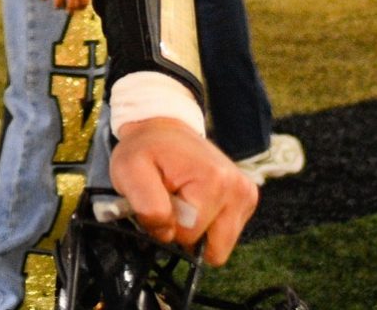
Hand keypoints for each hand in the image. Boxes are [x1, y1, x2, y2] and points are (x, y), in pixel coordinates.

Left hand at [109, 117, 258, 262]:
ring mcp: (247, 195)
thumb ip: (146, 206)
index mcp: (214, 181)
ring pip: (221, 246)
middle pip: (212, 248)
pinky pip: (226, 236)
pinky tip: (196, 200)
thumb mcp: (129, 170)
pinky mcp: (247, 200)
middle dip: (185, 231)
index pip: (189, 235)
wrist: (164, 128)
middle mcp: (239, 189)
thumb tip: (167, 234)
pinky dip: (208, 225)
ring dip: (197, 230)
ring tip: (184, 199)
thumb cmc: (145, 149)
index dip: (167, 225)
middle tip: (172, 200)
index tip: (160, 199)